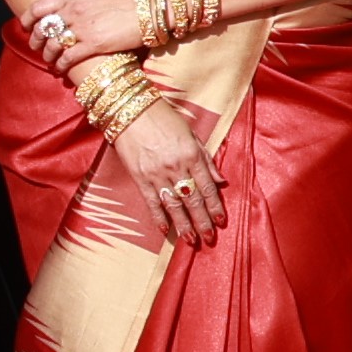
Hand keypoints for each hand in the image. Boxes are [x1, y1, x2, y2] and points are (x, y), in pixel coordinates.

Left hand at [19, 0, 144, 65]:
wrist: (150, 8)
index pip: (39, 7)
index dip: (27, 18)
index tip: (25, 26)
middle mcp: (74, 11)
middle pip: (42, 28)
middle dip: (35, 40)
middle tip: (36, 47)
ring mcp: (82, 28)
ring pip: (53, 45)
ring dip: (48, 55)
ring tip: (50, 60)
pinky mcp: (93, 44)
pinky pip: (68, 57)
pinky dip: (61, 64)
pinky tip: (62, 68)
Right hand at [107, 94, 226, 246]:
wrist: (131, 110)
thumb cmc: (164, 119)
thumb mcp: (191, 134)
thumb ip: (206, 159)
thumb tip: (221, 180)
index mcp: (191, 155)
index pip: (207, 187)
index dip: (215, 206)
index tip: (221, 221)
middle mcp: (176, 167)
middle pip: (192, 200)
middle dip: (202, 221)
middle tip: (210, 238)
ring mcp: (157, 174)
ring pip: (173, 205)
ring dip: (183, 225)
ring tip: (191, 240)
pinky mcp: (140, 177)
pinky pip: (151, 202)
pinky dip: (158, 217)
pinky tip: (165, 230)